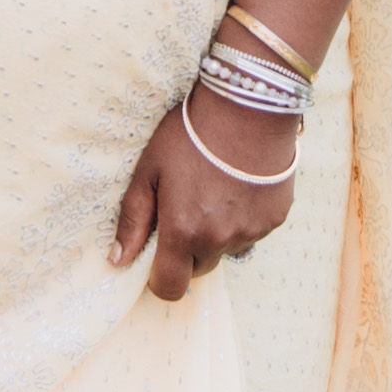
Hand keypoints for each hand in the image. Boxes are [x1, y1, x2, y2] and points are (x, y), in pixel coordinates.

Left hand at [112, 92, 295, 302]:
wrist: (248, 104)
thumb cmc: (191, 133)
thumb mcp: (150, 170)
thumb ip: (133, 219)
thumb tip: (117, 260)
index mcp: (184, 231)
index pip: (168, 286)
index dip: (159, 275)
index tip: (158, 250)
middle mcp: (220, 240)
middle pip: (198, 268)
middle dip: (188, 248)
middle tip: (187, 205)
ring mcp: (251, 232)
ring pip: (226, 249)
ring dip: (217, 233)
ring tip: (216, 188)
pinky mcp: (275, 219)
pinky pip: (252, 232)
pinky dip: (243, 217)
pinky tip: (239, 183)